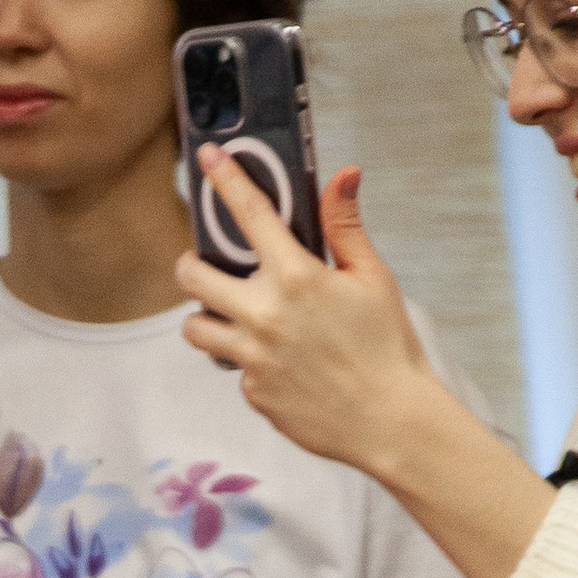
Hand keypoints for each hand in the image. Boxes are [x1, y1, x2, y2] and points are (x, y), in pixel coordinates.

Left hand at [177, 157, 432, 476]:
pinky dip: (248, 359)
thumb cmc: (386, 345)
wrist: (387, 420)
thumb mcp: (372, 277)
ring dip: (205, 317)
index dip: (225, 179)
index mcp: (296, 277)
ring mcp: (252, 358)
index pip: (250, 214)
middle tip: (201, 264)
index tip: (207, 157)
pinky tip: (280, 361)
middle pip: (193, 278)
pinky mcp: (252, 392)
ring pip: (196, 329)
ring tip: (231, 316)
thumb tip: (342, 175)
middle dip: (190, 265)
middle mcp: (263, 315)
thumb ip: (344, 227)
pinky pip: (233, 368)